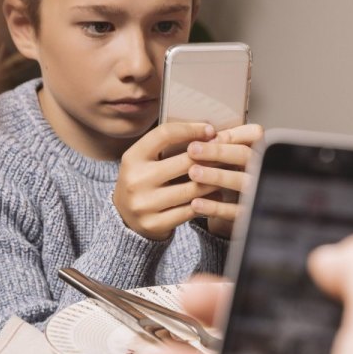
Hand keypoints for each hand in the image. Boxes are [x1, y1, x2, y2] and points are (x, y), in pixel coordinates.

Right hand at [114, 122, 217, 240]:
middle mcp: (136, 180)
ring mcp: (144, 204)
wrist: (125, 219)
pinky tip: (217, 195)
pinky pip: (191, 210)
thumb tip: (208, 133)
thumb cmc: (144, 182)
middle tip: (227, 153)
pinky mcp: (155, 224)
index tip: (210, 130)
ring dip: (214, 180)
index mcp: (132, 158)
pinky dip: (208, 202)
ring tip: (226, 173)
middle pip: (184, 162)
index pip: (164, 134)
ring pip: (192, 189)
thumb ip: (167, 146)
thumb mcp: (145, 160)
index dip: (191, 129)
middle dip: (210, 156)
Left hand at [186, 123, 263, 236]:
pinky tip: (196, 203)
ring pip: (241, 181)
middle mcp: (260, 168)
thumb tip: (204, 136)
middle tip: (193, 150)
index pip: (255, 135)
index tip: (208, 136)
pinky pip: (234, 211)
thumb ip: (222, 143)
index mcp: (257, 150)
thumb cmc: (230, 174)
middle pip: (246, 156)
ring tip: (193, 173)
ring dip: (216, 176)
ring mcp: (257, 191)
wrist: (234, 208)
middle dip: (218, 152)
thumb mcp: (229, 155)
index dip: (232, 135)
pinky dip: (214, 207)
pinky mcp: (249, 213)